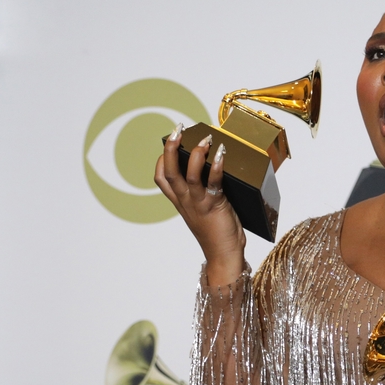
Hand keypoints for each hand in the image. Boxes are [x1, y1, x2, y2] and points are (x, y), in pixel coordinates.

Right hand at [154, 125, 245, 285]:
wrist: (224, 256)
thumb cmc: (217, 234)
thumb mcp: (204, 212)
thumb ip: (204, 194)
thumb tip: (217, 171)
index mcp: (180, 203)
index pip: (161, 179)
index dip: (162, 160)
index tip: (169, 144)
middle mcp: (185, 201)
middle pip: (170, 171)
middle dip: (172, 147)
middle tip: (177, 128)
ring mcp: (198, 203)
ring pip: (188, 173)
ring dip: (196, 152)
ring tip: (205, 138)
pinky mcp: (214, 205)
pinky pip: (212, 181)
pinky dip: (216, 166)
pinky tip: (222, 153)